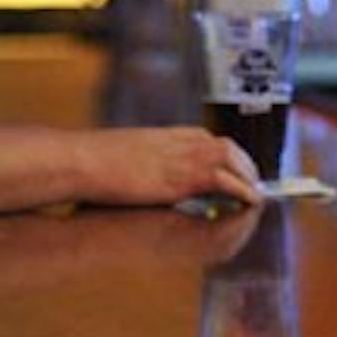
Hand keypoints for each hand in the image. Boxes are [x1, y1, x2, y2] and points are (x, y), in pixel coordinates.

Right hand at [82, 127, 261, 207]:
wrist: (80, 161)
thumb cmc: (90, 161)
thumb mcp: (122, 155)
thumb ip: (141, 160)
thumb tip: (142, 173)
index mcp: (165, 134)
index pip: (208, 138)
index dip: (227, 156)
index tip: (235, 170)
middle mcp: (179, 141)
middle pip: (227, 146)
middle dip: (245, 165)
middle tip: (254, 185)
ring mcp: (181, 157)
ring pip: (232, 160)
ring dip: (248, 177)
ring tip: (256, 196)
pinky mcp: (181, 176)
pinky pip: (224, 180)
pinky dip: (242, 190)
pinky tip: (250, 202)